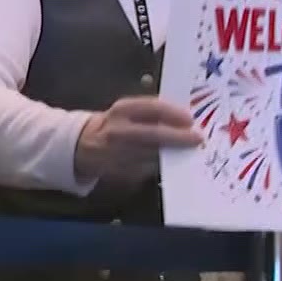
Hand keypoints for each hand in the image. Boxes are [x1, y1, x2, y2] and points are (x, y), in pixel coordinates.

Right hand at [73, 96, 201, 186]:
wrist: (84, 145)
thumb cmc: (116, 123)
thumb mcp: (128, 110)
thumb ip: (153, 112)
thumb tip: (185, 118)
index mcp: (121, 110)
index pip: (152, 108)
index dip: (174, 114)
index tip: (191, 119)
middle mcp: (118, 131)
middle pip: (153, 135)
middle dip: (179, 138)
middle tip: (198, 139)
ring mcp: (118, 153)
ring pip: (152, 155)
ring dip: (174, 154)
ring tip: (190, 151)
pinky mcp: (120, 172)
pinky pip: (147, 169)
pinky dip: (161, 165)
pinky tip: (173, 163)